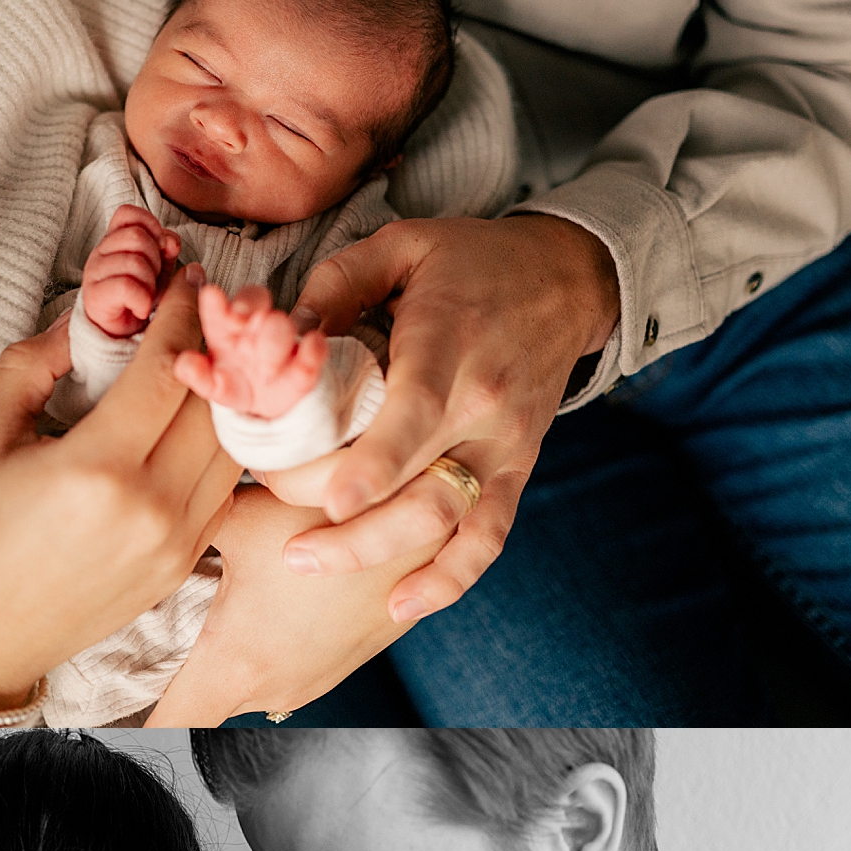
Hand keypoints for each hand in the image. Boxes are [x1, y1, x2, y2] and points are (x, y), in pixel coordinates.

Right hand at [0, 266, 239, 705]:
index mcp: (96, 469)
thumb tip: (86, 316)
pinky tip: (205, 420)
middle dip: (218, 346)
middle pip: (214, 404)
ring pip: (233, 449)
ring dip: (230, 397)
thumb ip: (33, 364)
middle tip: (214, 306)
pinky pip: (225, 492)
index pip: (167, 370)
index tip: (186, 280)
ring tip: (217, 359)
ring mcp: (175, 543)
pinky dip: (224, 448)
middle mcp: (150, 508)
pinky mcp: (183, 566)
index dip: (183, 314)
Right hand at [81, 204, 180, 337]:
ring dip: (150, 283)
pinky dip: (142, 300)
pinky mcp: (94, 296)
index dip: (150, 225)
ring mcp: (94, 273)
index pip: (127, 214)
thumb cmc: (139, 297)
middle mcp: (100, 252)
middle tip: (152, 280)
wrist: (120, 334)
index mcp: (114, 240)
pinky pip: (126, 286)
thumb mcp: (159, 268)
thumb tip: (170, 241)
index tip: (160, 248)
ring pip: (134, 262)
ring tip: (146, 297)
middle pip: (136, 237)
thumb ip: (166, 249)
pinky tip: (141, 309)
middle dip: (155, 260)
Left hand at [146, 484, 443, 724]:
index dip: (122, 724)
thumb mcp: (241, 514)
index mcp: (234, 664)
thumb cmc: (335, 510)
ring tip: (207, 614)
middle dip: (169, 679)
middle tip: (139, 638)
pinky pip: (287, 669)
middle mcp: (274, 690)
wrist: (433, 513)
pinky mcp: (345, 664)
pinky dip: (269, 646)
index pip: (162, 727)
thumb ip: (183, 527)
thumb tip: (136, 517)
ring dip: (224, 659)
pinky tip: (268, 603)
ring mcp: (314, 683)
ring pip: (245, 686)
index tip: (90, 719)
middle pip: (198, 704)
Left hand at [173, 282, 328, 416]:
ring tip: (267, 370)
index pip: (219, 310)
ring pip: (280, 326)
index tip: (210, 295)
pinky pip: (313, 351)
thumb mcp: (213, 384)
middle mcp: (253, 331)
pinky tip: (313, 344)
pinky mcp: (306, 366)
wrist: (270, 409)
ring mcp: (282, 345)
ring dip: (274, 339)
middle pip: (254, 303)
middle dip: (248, 306)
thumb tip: (183, 366)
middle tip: (242, 320)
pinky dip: (313, 348)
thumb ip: (198, 374)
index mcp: (226, 331)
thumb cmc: (237, 386)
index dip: (215, 304)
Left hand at [281, 214, 619, 619]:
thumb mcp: (403, 244)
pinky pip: (489, 538)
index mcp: (450, 346)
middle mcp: (484, 406)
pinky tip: (400, 606)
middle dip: (350, 528)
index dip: (375, 465)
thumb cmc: (472, 261)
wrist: (569, 281)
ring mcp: (504, 447)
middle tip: (285, 545)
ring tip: (307, 565)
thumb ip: (338, 284)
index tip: (330, 504)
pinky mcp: (516, 471)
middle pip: (420, 487)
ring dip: (380, 557)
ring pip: (449, 523)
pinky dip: (449, 580)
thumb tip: (282, 336)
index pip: (417, 414)